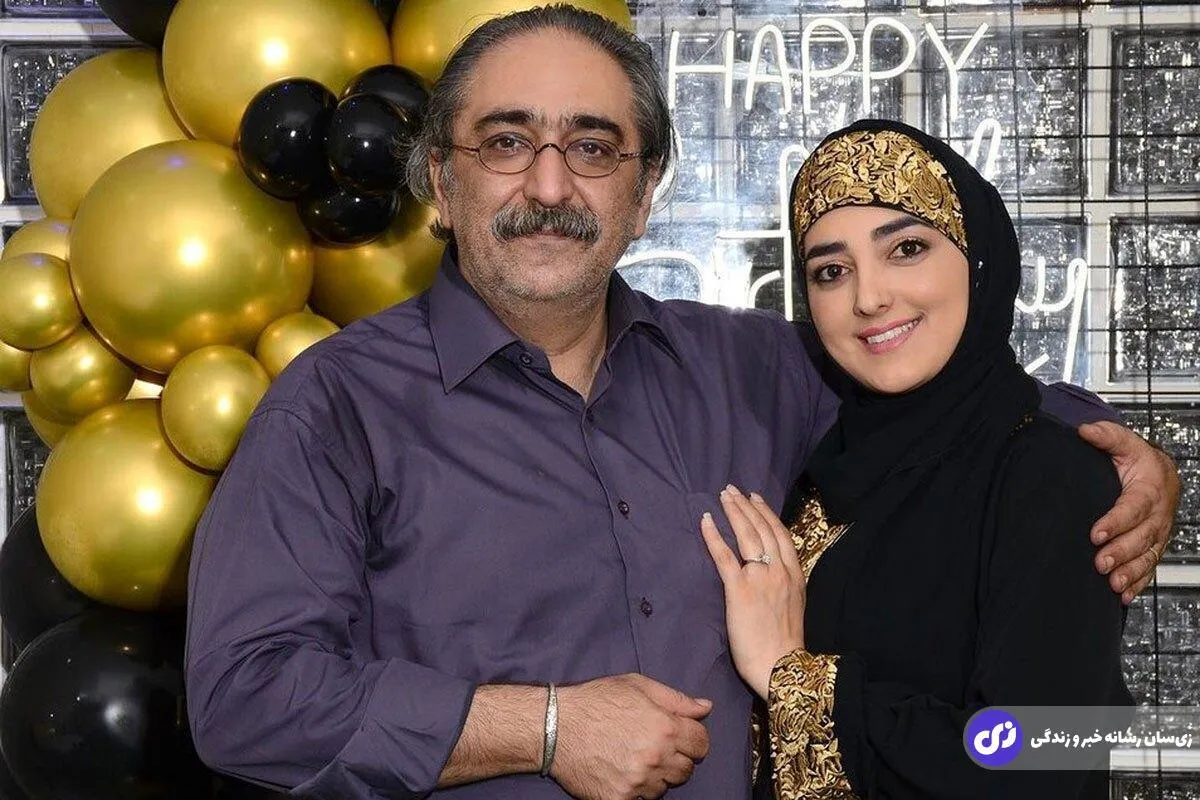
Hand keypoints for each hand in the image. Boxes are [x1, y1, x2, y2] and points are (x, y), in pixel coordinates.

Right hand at [551, 673, 710, 799]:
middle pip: (686, 769)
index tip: (679, 737)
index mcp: (664, 727)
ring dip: (656, 777)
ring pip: (665, 788)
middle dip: (675, 759)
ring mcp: (637, 781)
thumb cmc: (596, 700)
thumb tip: (706, 707)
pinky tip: (622, 774)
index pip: (701, 744)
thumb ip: (676, 699)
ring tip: (635, 760)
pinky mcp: (618, 799)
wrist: (555, 726)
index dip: (693, 739)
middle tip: (653, 748)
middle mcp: (655, 756)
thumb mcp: (637, 686)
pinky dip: (636, 791)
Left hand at [700, 485, 805, 699]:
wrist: (781, 666)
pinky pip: (724, 556)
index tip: (756, 499)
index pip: (780, 535)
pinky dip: (714, 536)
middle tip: (733, 490)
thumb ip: (786, 583)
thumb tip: (775, 571)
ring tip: (723, 496)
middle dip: (747, 506)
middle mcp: (779, 571)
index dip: (767, 514)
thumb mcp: (796, 605)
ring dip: (734, 512)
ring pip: (747, 535)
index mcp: (794, 575)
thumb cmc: (785, 642)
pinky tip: (706, 521)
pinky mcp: (739, 590)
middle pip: (763, 529)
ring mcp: (760, 578)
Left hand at [1079, 422, 1180, 603]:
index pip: (1134, 507)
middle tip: (1100, 563)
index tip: (1095, 533)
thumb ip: (1107, 436)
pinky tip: (1124, 595)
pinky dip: (1139, 582)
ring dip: (1131, 572)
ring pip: (1147, 555)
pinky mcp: (1154, 545)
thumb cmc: (1138, 460)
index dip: (1116, 522)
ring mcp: (1158, 533)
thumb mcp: (1125, 443)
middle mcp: (1158, 514)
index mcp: (1151, 488)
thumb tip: (1085, 430)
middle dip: (1121, 552)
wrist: (1160, 474)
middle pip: (1142, 537)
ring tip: (1113, 584)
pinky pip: (1149, 567)